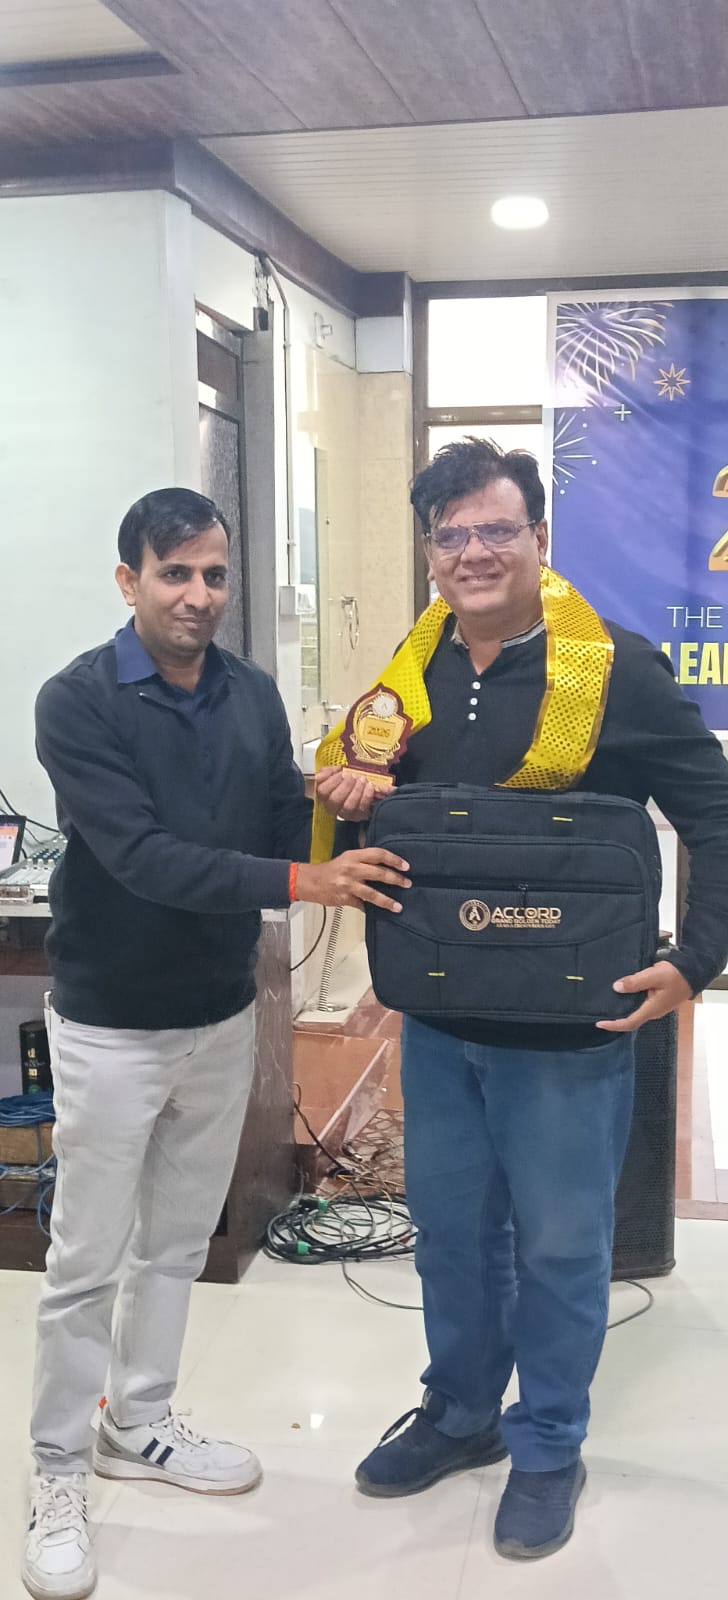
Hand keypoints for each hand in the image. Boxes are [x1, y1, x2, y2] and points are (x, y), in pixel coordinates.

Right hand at [296, 849, 410, 913]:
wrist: (310, 881)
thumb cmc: (331, 870)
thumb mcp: (347, 859)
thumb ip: (364, 861)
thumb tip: (386, 865)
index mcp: (354, 856)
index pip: (378, 854)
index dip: (394, 859)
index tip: (406, 866)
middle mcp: (352, 869)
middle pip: (379, 873)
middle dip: (396, 879)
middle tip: (408, 884)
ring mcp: (348, 885)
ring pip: (372, 893)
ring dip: (387, 901)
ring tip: (398, 906)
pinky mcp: (345, 899)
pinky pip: (362, 905)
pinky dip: (371, 909)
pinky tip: (380, 913)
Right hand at [314, 765, 379, 822]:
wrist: (361, 790)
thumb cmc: (346, 781)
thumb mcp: (334, 773)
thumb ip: (328, 771)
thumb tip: (326, 773)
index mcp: (323, 795)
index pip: (322, 790)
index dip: (333, 780)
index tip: (342, 772)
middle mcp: (332, 807)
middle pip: (335, 799)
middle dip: (346, 785)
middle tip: (353, 776)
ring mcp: (345, 813)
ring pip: (348, 805)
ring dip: (357, 790)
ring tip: (362, 780)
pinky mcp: (358, 816)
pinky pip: (362, 807)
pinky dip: (367, 795)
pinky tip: (369, 786)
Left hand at [596, 959, 692, 1032]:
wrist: (693, 972)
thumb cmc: (676, 975)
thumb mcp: (654, 975)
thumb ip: (635, 982)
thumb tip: (616, 987)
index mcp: (652, 1009)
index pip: (629, 1023)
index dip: (613, 1025)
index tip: (599, 1023)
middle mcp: (653, 1012)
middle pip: (630, 1020)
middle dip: (615, 1018)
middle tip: (599, 1012)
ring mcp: (656, 1007)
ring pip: (635, 1011)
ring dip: (621, 1010)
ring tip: (606, 1003)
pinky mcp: (657, 1001)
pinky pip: (640, 1005)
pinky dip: (629, 1002)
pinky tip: (622, 993)